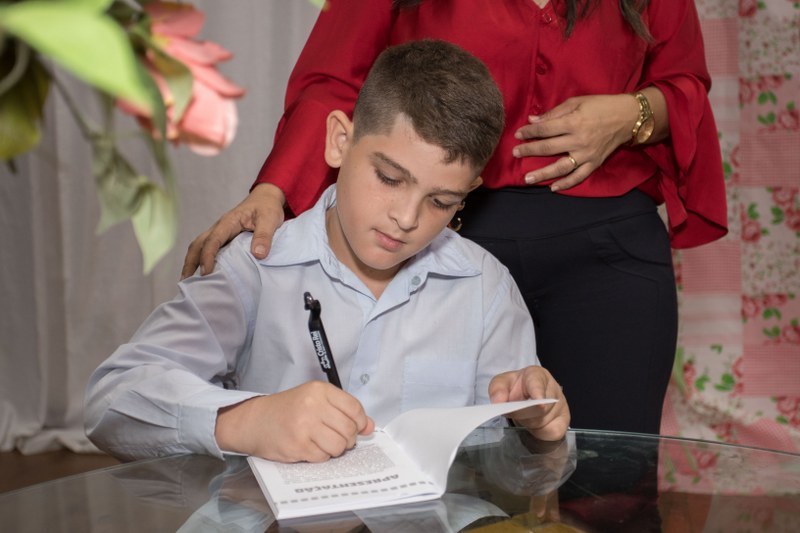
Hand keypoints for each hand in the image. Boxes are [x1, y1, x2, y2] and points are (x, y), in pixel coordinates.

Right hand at [180, 183, 286, 278]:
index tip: (206, 272)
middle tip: (187, 281)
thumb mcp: (270, 220)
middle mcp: (219, 227)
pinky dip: (201, 259)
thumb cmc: (267, 207)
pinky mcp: (223, 236)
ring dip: (192, 261)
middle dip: (191, 262)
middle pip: (198, 243)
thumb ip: (264, 236)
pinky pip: (208, 247)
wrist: (266, 197)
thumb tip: (258, 255)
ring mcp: (219, 231)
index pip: (213, 240)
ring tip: (189, 280)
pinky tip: (202, 272)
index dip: (208, 256)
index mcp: (229, 222)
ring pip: (199, 245)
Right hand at [215, 381, 374, 461]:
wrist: (256, 421)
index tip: (358, 428)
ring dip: (335, 449)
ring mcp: (304, 426)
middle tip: (336, 437)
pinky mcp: (297, 446)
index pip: (354, 408)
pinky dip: (320, 456)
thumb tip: (370, 426)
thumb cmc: (288, 409)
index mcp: (319, 391)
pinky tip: (310, 448)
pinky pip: (323, 457)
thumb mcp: (315, 400)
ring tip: (323, 443)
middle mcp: (312, 406)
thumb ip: (344, 410)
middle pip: (349, 429)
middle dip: (347, 438)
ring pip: (339, 446)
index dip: (360, 422)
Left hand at [489, 366, 569, 440]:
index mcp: (536, 375)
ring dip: (528, 423)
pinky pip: (551, 432)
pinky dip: (539, 432)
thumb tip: (498, 402)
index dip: (537, 391)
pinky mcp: (564, 420)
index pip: (537, 383)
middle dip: (521, 414)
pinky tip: (534, 425)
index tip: (538, 400)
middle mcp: (553, 388)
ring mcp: (561, 404)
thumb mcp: (502, 384)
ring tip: (524, 415)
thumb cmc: (515, 389)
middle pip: (538, 408)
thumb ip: (497, 390)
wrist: (526, 398)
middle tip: (510, 412)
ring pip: (543, 422)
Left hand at [513, 94, 637, 190]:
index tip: (517, 135)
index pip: (545, 129)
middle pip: (548, 148)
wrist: (629, 117)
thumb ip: (554, 113)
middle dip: (529, 151)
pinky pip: (579, 177)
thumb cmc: (601, 106)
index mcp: (573, 122)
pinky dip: (566, 184)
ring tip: (527, 179)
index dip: (529, 132)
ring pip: (560, 167)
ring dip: (542, 174)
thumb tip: (533, 121)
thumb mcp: (577, 102)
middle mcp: (579, 140)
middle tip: (515, 154)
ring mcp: (587, 154)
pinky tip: (553, 188)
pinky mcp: (595, 163)